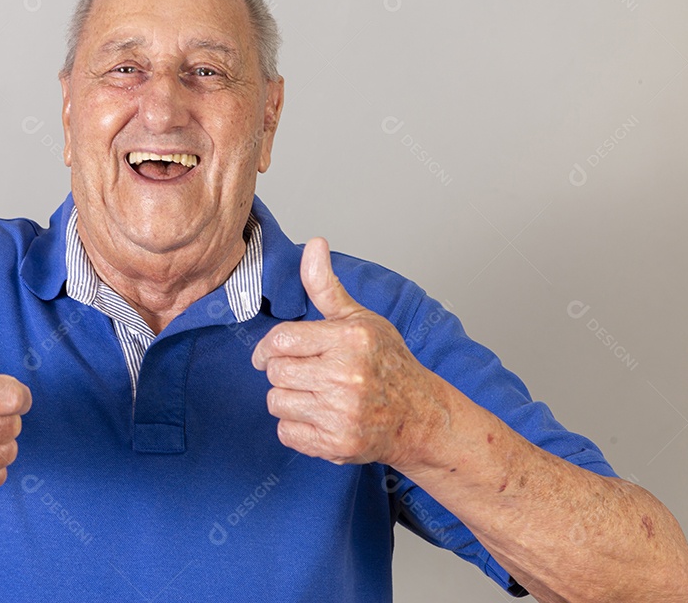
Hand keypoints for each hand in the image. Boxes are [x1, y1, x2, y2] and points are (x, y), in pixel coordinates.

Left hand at [252, 238, 441, 468]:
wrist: (419, 417)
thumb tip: (314, 244)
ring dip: (288, 399)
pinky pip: (287, 433)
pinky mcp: (337, 444)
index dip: (268, 347)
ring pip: (276, 402)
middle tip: (302, 373)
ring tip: (314, 395)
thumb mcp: (359, 319)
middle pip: (275, 372)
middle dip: (282, 372)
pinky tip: (319, 417)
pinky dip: (296, 427)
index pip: (281, 339)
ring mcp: (341, 413)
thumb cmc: (387, 364)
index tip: (270, 353)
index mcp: (350, 339)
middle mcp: (346, 375)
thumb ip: (325, 286)